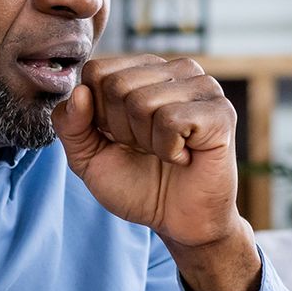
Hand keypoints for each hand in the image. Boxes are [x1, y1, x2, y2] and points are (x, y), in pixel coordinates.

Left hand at [51, 55, 260, 290]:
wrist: (177, 220)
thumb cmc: (136, 185)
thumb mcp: (88, 158)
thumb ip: (71, 126)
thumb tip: (78, 92)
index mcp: (144, 71)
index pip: (96, 71)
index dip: (96, 114)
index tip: (119, 138)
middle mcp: (175, 70)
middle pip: (116, 85)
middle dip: (121, 130)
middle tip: (145, 149)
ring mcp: (203, 86)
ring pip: (142, 102)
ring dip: (146, 142)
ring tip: (166, 153)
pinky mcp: (220, 112)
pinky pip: (171, 120)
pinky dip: (169, 150)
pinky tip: (184, 157)